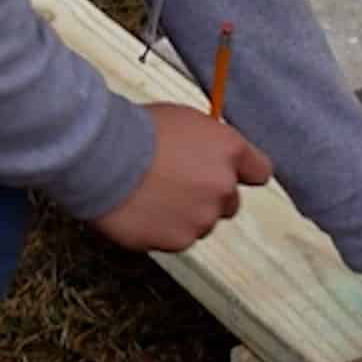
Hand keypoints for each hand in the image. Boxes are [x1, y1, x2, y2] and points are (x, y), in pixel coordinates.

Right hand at [90, 103, 273, 252]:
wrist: (101, 156)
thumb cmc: (135, 131)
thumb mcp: (184, 120)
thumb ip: (209, 143)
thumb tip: (211, 155)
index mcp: (229, 150)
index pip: (260, 171)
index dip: (243, 173)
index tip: (230, 175)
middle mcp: (223, 186)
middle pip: (230, 202)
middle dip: (209, 196)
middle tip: (176, 184)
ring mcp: (202, 217)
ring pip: (201, 223)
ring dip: (183, 215)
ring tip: (151, 195)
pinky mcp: (178, 241)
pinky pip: (175, 239)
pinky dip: (161, 229)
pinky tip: (141, 209)